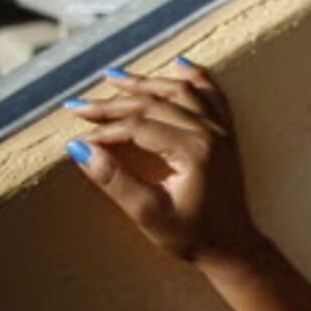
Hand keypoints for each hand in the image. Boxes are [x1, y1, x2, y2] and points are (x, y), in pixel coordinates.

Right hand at [65, 59, 268, 267]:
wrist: (233, 246)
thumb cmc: (191, 234)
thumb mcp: (147, 213)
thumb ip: (114, 180)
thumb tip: (79, 150)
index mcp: (193, 151)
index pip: (137, 128)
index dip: (104, 131)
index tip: (77, 139)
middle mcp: (211, 133)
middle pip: (154, 104)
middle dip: (113, 104)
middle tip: (78, 105)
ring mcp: (222, 131)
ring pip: (181, 92)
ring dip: (147, 82)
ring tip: (114, 77)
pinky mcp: (227, 135)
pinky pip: (213, 96)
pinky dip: (196, 77)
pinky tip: (180, 64)